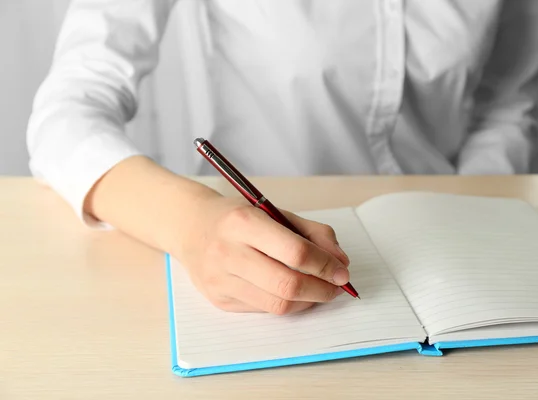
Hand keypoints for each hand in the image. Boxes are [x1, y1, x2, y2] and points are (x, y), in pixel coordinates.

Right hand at [176, 195, 350, 314]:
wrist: (189, 226)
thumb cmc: (236, 217)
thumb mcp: (274, 212)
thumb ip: (312, 232)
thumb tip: (340, 262)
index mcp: (244, 222)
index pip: (295, 252)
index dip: (325, 265)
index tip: (342, 271)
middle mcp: (229, 252)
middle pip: (287, 284)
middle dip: (322, 290)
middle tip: (336, 286)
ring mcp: (221, 280)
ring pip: (277, 304)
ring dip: (308, 302)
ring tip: (319, 291)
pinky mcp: (219, 300)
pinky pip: (264, 309)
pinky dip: (287, 304)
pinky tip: (293, 293)